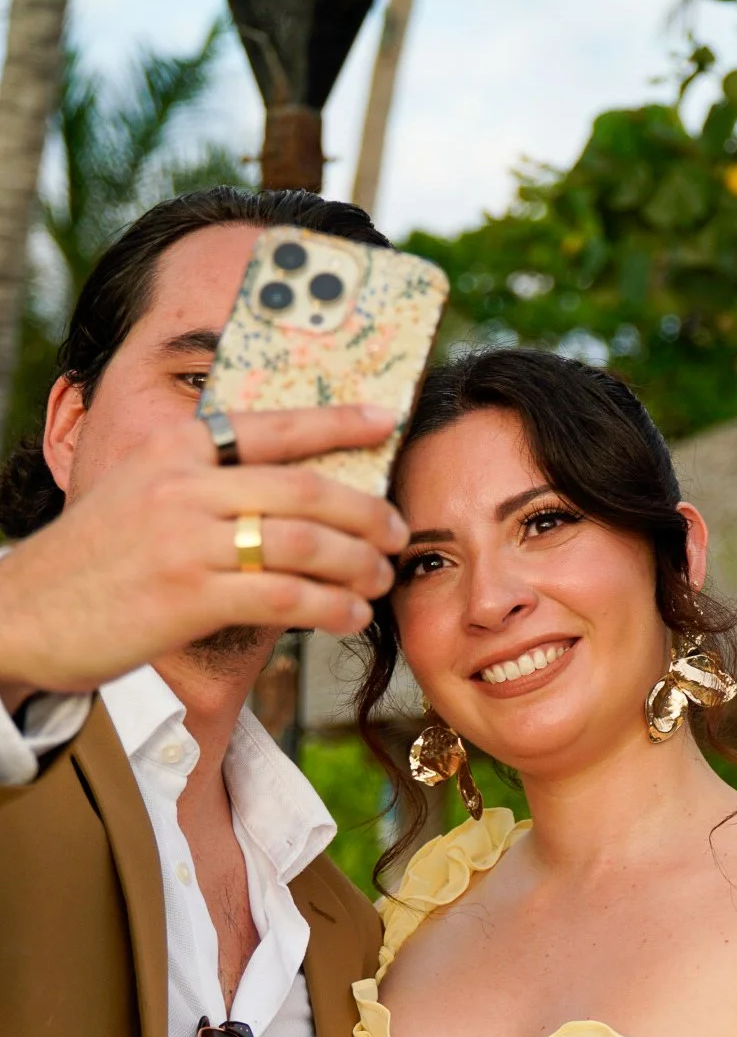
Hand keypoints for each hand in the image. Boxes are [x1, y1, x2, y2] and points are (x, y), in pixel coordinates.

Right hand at [0, 403, 404, 697]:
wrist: (20, 614)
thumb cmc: (89, 565)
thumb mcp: (136, 495)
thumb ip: (198, 486)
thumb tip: (274, 495)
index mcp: (175, 450)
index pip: (272, 425)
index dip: (338, 421)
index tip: (385, 419)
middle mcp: (183, 485)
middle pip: (304, 490)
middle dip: (366, 511)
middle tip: (397, 531)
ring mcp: (186, 540)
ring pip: (303, 544)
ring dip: (357, 565)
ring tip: (379, 580)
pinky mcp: (188, 597)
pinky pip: (284, 598)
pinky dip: (329, 607)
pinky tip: (349, 617)